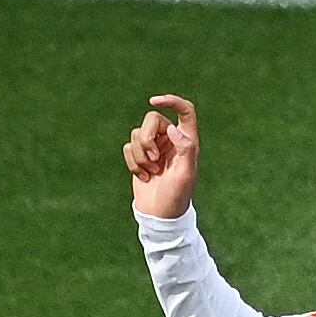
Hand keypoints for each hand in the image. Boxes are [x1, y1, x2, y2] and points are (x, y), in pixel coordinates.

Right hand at [124, 94, 200, 219]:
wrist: (160, 215)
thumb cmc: (176, 196)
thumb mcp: (185, 174)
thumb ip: (184, 148)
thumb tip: (173, 129)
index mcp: (187, 140)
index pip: (184, 110)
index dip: (171, 101)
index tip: (155, 101)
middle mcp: (171, 139)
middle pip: (151, 119)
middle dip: (147, 138)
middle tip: (154, 159)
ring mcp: (154, 147)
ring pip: (137, 134)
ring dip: (140, 155)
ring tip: (151, 172)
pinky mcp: (139, 157)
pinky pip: (128, 147)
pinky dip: (132, 163)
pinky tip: (143, 177)